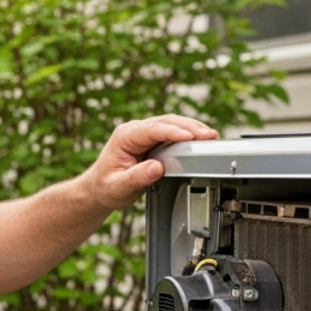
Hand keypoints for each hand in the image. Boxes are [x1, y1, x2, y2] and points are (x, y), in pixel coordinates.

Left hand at [83, 115, 217, 213]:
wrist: (100, 188)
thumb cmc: (106, 187)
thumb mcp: (119, 187)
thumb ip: (137, 177)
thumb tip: (156, 168)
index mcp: (124, 137)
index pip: (152, 130)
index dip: (172, 132)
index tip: (190, 137)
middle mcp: (134, 130)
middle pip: (165, 122)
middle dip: (189, 127)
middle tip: (209, 135)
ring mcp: (144, 133)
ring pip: (171, 123)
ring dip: (192, 128)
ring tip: (210, 135)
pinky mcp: (152, 139)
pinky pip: (172, 131)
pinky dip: (187, 134)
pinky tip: (201, 138)